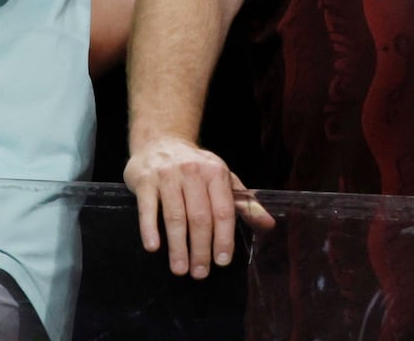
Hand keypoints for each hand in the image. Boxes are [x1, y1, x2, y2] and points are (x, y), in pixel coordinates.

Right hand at [124, 136, 259, 278]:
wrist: (160, 140)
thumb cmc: (195, 167)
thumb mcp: (222, 179)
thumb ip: (244, 203)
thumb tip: (268, 225)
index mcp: (215, 172)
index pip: (223, 211)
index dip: (224, 239)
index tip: (222, 261)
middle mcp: (192, 171)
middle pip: (199, 217)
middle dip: (201, 249)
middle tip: (199, 273)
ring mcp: (167, 174)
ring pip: (175, 216)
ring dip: (178, 246)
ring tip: (180, 269)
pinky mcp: (144, 179)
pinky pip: (148, 208)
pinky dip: (150, 229)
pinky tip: (153, 247)